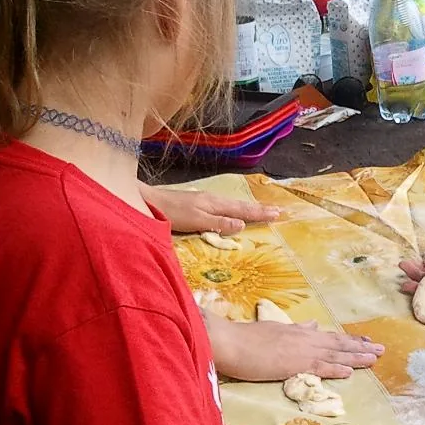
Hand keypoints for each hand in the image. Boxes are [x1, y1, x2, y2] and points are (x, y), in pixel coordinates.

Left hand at [142, 183, 279, 235]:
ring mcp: (204, 200)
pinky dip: (236, 208)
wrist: (146, 201)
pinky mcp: (197, 203)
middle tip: (277, 211)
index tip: (278, 214)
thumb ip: (218, 223)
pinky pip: (224, 205)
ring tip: (262, 210)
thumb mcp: (195, 220)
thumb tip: (242, 224)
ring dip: (249, 208)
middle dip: (259, 209)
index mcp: (215, 204)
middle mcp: (212, 200)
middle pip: (240, 205)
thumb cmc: (169, 213)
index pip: (243, 210)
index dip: (260, 213)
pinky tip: (234, 210)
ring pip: (233, 204)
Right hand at [206, 313, 381, 381]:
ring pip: (334, 354)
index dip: (349, 340)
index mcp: (300, 332)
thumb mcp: (275, 329)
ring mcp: (301, 350)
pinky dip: (336, 369)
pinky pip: (319, 367)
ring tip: (375, 358)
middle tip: (382, 349)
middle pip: (338, 344)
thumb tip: (312, 324)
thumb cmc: (246, 338)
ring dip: (356, 357)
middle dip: (360, 347)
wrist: (229, 341)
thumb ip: (296, 329)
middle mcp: (305, 338)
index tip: (366, 341)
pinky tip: (350, 372)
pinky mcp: (293, 364)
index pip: (330, 336)